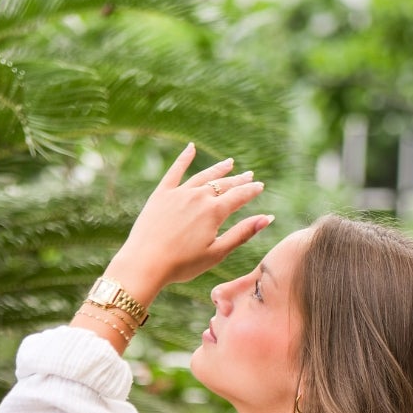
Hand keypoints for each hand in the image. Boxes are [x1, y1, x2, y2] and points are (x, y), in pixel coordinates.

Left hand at [109, 144, 269, 296]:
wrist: (145, 263)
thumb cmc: (182, 264)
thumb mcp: (217, 252)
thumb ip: (243, 233)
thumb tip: (267, 218)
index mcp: (214, 212)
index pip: (239, 196)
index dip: (252, 191)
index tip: (260, 186)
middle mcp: (198, 197)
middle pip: (223, 184)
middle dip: (238, 180)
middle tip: (249, 175)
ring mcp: (178, 193)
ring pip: (203, 176)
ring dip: (218, 169)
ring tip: (229, 163)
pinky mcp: (161, 194)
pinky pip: (174, 171)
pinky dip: (183, 158)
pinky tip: (190, 148)